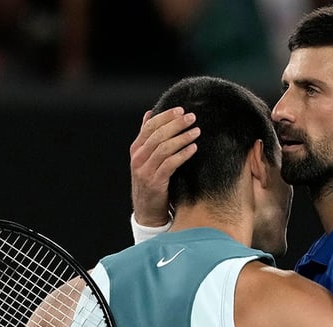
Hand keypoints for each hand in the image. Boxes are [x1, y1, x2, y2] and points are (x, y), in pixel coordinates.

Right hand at [130, 107, 200, 225]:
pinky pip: (169, 164)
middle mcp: (138, 158)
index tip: (181, 110)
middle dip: (175, 124)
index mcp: (136, 149)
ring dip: (181, 138)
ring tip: (196, 131)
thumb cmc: (151, 181)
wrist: (147, 211)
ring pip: (163, 148)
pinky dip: (182, 154)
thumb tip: (149, 114)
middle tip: (192, 117)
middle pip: (157, 135)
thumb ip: (148, 138)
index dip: (165, 116)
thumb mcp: (146, 159)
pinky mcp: (155, 183)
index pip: (150, 126)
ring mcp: (145, 171)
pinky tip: (193, 148)